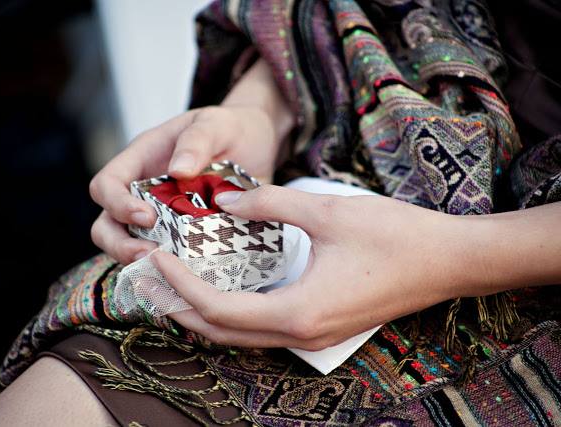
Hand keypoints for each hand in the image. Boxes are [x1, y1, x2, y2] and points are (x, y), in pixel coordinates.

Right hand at [89, 105, 281, 264]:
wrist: (257, 146)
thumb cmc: (229, 129)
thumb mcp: (216, 125)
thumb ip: (197, 141)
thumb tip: (178, 170)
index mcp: (141, 161)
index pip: (106, 184)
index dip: (117, 204)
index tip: (147, 216)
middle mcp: (143, 193)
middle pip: (107, 225)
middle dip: (120, 245)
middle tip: (149, 255)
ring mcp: (161, 218)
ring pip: (131, 247)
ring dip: (143, 262)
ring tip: (170, 270)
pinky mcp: (183, 238)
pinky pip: (167, 259)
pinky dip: (173, 269)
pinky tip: (192, 276)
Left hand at [152, 185, 462, 350]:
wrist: (449, 261)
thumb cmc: (395, 236)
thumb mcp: (328, 211)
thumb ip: (270, 203)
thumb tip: (225, 197)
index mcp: (299, 312)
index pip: (218, 310)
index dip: (181, 286)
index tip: (156, 259)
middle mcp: (301, 335)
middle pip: (222, 333)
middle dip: (180, 307)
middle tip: (149, 278)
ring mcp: (313, 336)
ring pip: (240, 336)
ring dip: (203, 312)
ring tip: (174, 284)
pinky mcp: (321, 326)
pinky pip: (262, 328)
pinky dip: (232, 312)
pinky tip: (222, 287)